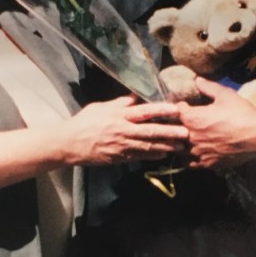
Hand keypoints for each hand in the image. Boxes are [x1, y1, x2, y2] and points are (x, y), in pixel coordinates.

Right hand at [62, 96, 187, 165]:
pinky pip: (138, 156)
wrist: (69, 144)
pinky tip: (163, 155)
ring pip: (147, 146)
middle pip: (150, 131)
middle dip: (169, 132)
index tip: (176, 110)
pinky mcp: (118, 157)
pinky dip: (151, 156)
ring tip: (180, 146)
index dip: (161, 111)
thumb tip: (134, 99)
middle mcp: (122, 130)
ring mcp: (121, 146)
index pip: (144, 112)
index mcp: (119, 115)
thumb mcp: (100, 107)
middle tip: (186, 133)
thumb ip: (119, 103)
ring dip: (165, 146)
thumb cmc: (84, 122)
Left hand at [179, 77, 255, 168]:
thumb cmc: (242, 113)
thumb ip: (208, 87)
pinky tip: (194, 154)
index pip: (175, 110)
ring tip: (185, 140)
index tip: (185, 106)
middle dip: (176, 126)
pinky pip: (189, 164)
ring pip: (178, 150)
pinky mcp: (207, 164)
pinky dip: (188, 159)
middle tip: (183, 123)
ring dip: (179, 144)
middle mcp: (190, 136)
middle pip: (173, 132)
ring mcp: (197, 152)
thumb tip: (196, 79)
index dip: (180, 107)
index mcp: (192, 118)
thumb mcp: (225, 95)